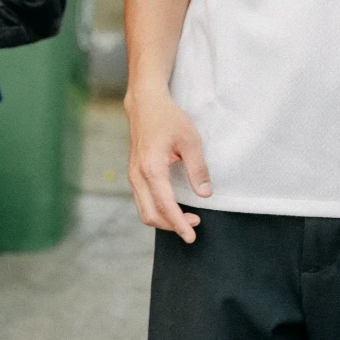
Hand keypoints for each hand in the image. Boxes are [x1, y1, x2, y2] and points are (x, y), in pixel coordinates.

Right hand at [125, 88, 211, 243]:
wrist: (145, 104)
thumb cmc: (169, 119)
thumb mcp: (190, 140)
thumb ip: (197, 168)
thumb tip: (205, 194)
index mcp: (151, 168)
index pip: (165, 205)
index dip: (179, 223)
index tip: (191, 235)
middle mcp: (137, 176)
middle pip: (150, 215)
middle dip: (172, 225)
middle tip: (194, 224)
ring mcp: (133, 176)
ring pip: (144, 210)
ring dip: (164, 219)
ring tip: (186, 218)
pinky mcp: (133, 174)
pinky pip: (142, 201)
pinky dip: (156, 210)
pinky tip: (172, 207)